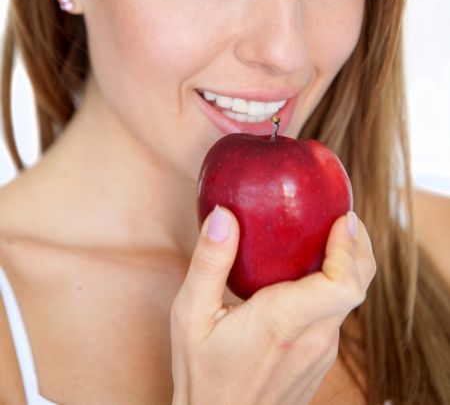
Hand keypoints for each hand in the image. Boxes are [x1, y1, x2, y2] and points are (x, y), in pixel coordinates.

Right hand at [170, 206, 375, 404]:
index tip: (344, 218)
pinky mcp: (319, 361)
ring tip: (329, 235)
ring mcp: (321, 354)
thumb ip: (209, 263)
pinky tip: (310, 273)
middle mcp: (313, 339)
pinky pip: (336, 316)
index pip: (344, 284)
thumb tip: (223, 215)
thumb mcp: (190, 315)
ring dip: (348, 266)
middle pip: (357, 287)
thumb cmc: (202, 374)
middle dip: (358, 248)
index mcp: (284, 322)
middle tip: (343, 218)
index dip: (351, 248)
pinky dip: (335, 287)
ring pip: (350, 302)